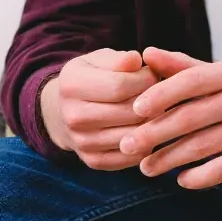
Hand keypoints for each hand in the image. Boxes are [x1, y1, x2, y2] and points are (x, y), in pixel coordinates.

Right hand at [40, 49, 158, 170]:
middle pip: (129, 112)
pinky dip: (145, 144)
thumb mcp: (98, 60)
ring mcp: (81, 142)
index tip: (153, 75)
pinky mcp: (93, 161)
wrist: (62, 112)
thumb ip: (119, 59)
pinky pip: (131, 156)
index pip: (120, 85)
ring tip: (153, 111)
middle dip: (152, 102)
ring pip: (133, 135)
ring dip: (151, 123)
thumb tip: (137, 61)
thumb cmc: (89, 79)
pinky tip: (144, 129)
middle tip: (159, 95)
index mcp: (71, 85)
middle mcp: (72, 116)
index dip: (145, 79)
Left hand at [119, 48, 221, 188]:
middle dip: (154, 133)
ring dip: (168, 159)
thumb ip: (185, 67)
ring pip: (201, 146)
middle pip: (190, 116)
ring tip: (146, 169)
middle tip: (127, 146)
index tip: (134, 110)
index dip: (160, 95)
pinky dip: (199, 177)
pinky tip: (182, 181)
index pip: (190, 81)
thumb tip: (146, 53)